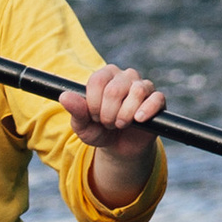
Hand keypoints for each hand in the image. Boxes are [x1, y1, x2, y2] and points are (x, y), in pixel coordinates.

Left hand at [61, 61, 164, 204]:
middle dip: (108, 113)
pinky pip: (156, 98)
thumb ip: (75, 110)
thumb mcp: (83, 125)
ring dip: (125, 115)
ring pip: (137, 91)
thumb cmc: (99, 130)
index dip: (93, 104)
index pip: (97, 81)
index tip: (94, 116)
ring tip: (120, 124)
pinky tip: (138, 120)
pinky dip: (146, 110)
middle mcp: (125, 76)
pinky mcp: (157, 100)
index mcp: (105, 75)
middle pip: (115, 89)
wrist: (120, 146)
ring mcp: (143, 86)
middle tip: (107, 123)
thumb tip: (64, 97)